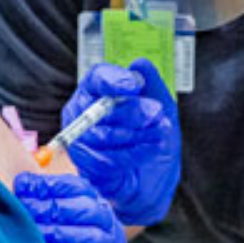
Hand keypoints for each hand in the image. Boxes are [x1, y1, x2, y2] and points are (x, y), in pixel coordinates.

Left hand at [14, 173, 136, 242]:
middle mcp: (108, 228)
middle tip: (26, 208)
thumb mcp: (69, 223)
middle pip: (88, 210)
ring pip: (91, 238)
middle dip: (53, 207)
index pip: (79, 187)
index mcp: (98, 207)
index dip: (50, 185)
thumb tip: (21, 183)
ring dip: (60, 233)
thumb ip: (49, 203)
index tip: (23, 185)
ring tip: (35, 231)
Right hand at [64, 59, 180, 225]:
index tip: (135, 86)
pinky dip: (132, 155)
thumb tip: (140, 65)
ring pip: (102, 134)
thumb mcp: (163, 107)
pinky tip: (149, 150)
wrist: (154, 178)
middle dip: (132, 112)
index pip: (98, 77)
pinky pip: (105, 159)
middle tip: (156, 114)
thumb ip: (152, 84)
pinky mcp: (85, 165)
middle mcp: (83, 112)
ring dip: (135, 136)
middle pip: (100, 107)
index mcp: (99, 90)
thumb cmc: (153, 138)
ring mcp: (80, 139)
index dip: (115, 80)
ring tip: (158, 135)